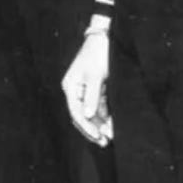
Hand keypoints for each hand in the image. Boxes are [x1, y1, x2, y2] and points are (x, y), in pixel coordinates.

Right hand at [62, 31, 113, 146]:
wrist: (106, 40)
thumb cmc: (98, 56)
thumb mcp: (96, 76)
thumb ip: (92, 97)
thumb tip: (87, 115)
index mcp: (71, 86)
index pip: (76, 111)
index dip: (87, 126)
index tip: (99, 137)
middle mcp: (76, 90)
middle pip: (81, 115)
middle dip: (92, 129)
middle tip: (104, 143)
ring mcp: (86, 90)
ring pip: (90, 113)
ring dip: (99, 125)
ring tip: (110, 138)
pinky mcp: (97, 89)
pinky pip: (99, 107)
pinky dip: (105, 116)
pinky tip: (111, 126)